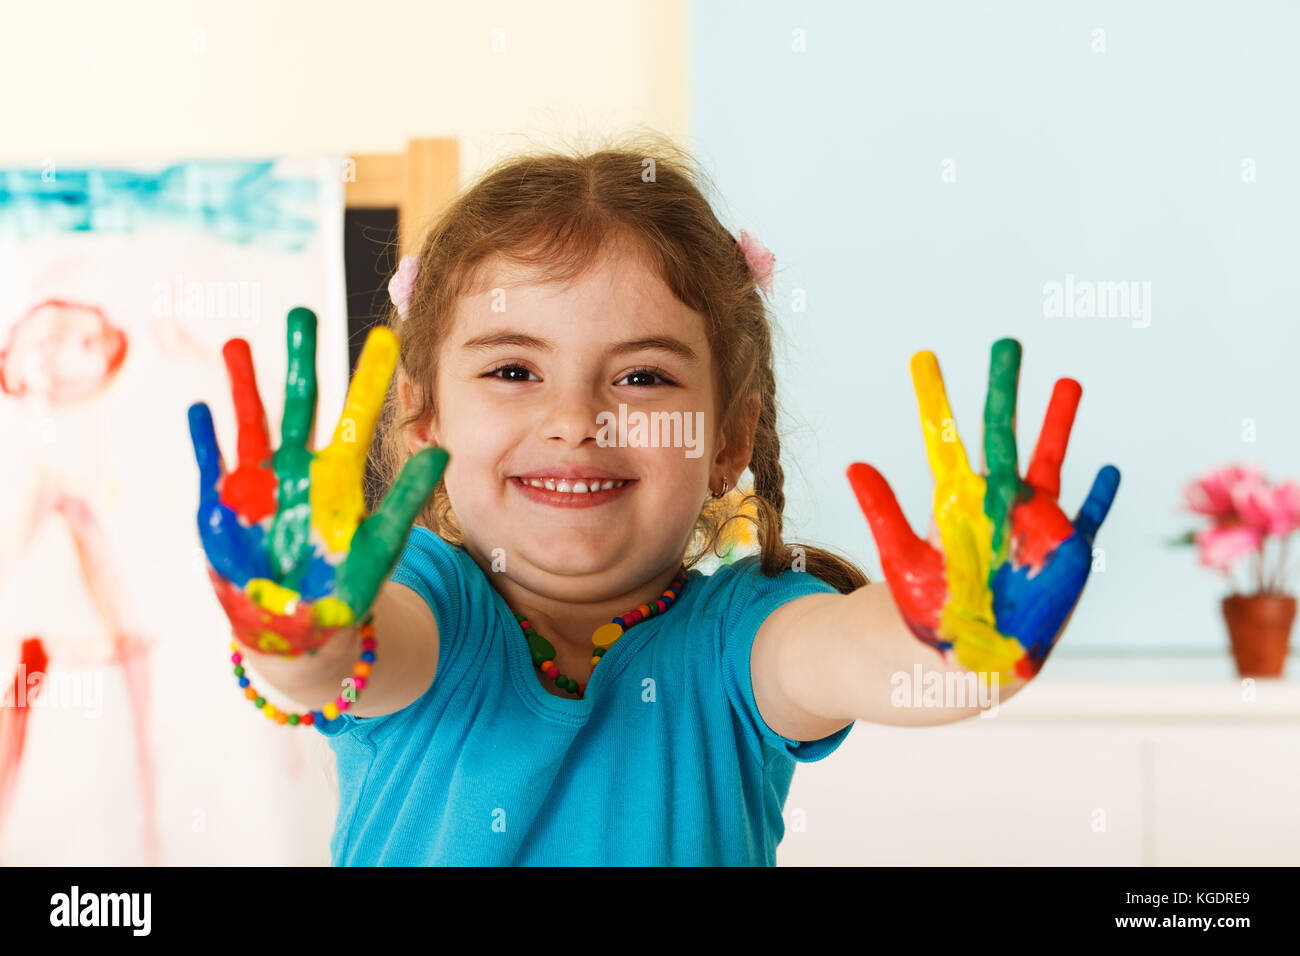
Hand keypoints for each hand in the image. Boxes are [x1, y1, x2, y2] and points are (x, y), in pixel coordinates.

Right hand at [187, 307, 447, 655]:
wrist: (299, 626)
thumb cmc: (346, 584)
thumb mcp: (383, 542)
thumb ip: (408, 498)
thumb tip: (445, 452)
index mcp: (339, 474)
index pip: (357, 415)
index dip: (370, 378)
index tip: (385, 334)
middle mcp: (298, 469)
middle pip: (300, 402)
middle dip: (300, 358)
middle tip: (303, 311)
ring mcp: (257, 484)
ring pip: (250, 422)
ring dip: (243, 384)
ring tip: (238, 343)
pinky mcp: (221, 508)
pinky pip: (210, 466)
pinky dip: (205, 440)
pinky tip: (200, 408)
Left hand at [846, 338, 1118, 682]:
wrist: (968, 655)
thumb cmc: (935, 610)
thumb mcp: (903, 559)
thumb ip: (884, 512)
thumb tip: (853, 464)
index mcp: (956, 500)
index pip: (944, 436)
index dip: (935, 399)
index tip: (924, 359)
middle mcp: (996, 502)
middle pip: (1002, 432)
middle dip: (1004, 389)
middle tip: (1006, 342)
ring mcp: (1034, 524)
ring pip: (1051, 461)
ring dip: (1059, 424)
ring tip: (1068, 380)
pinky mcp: (1066, 555)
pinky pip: (1087, 519)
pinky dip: (1099, 498)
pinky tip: (1109, 470)